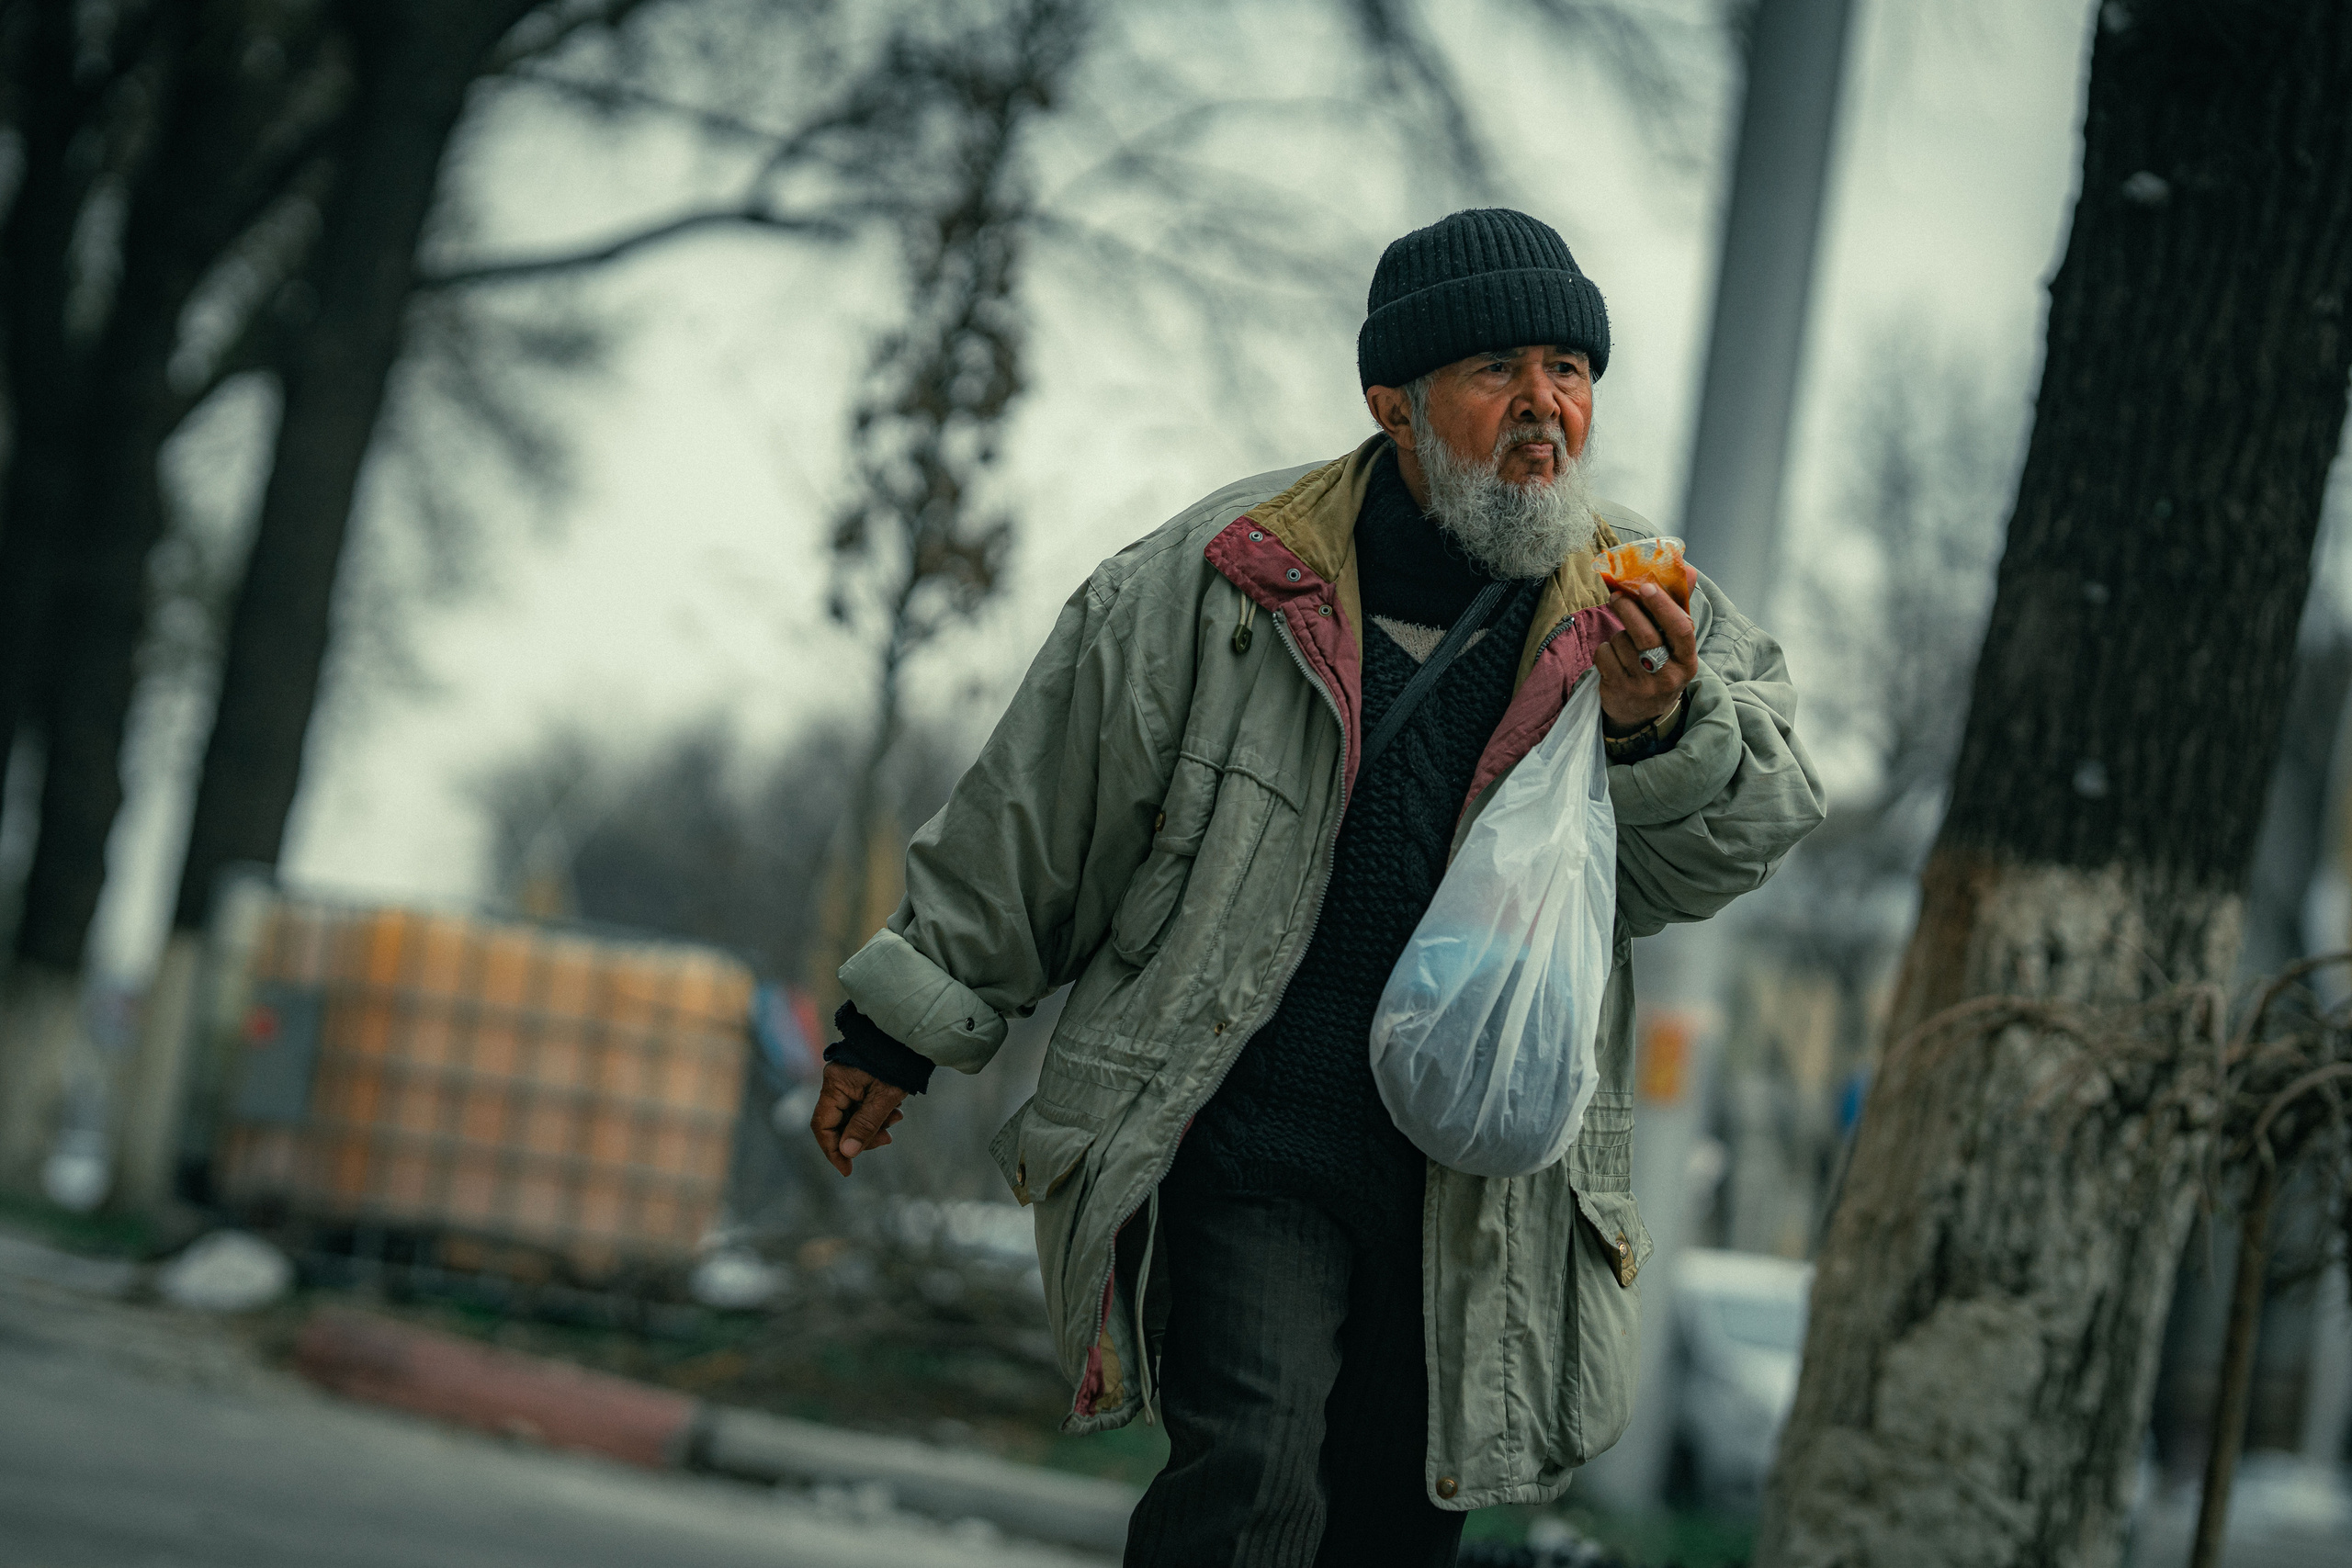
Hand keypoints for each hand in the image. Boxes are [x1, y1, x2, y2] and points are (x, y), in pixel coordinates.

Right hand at [809, 1061, 906, 1176]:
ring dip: (873, 1125)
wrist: (912, 1036)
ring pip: (852, 1116)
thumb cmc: (897, 1063)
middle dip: (861, 1136)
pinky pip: (862, 1106)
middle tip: (886, 1139)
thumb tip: (847, 1153)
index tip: (847, 1169)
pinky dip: (876, 1114)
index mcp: (835, 1083)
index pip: (822, 1125)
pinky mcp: (860, 1081)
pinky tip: (895, 1112)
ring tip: (896, 1119)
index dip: (832, 1150)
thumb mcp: (884, 1098)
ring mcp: (847, 1081)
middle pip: (838, 1123)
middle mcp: (836, 1082)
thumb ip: (864, 1126)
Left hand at [1596, 578, 1696, 732]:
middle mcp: (1667, 676)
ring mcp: (1642, 686)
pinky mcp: (1618, 690)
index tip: (1647, 587)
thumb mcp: (1675, 650)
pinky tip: (1612, 659)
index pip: (1681, 630)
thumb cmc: (1659, 669)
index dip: (1663, 606)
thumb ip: (1677, 613)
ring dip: (1617, 635)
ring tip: (1623, 644)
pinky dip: (1604, 650)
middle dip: (1628, 610)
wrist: (1639, 715)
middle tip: (1617, 596)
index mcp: (1686, 662)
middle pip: (1645, 635)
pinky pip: (1604, 655)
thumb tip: (1688, 570)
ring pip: (1621, 642)